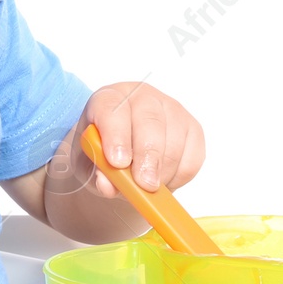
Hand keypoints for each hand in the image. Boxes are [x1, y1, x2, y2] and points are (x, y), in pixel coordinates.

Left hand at [79, 82, 204, 193]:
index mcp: (108, 99)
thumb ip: (94, 174)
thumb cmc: (101, 153)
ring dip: (162, 171)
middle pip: (150, 121)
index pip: (111, 107)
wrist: (121, 153)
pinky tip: (163, 179)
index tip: (117, 162)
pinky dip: (179, 176)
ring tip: (146, 186)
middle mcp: (141, 97)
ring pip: (174, 140)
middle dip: (148, 156)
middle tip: (144, 184)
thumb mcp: (89, 166)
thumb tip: (107, 184)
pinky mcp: (192, 129)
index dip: (115, 134)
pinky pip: (192, 156)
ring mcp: (171, 109)